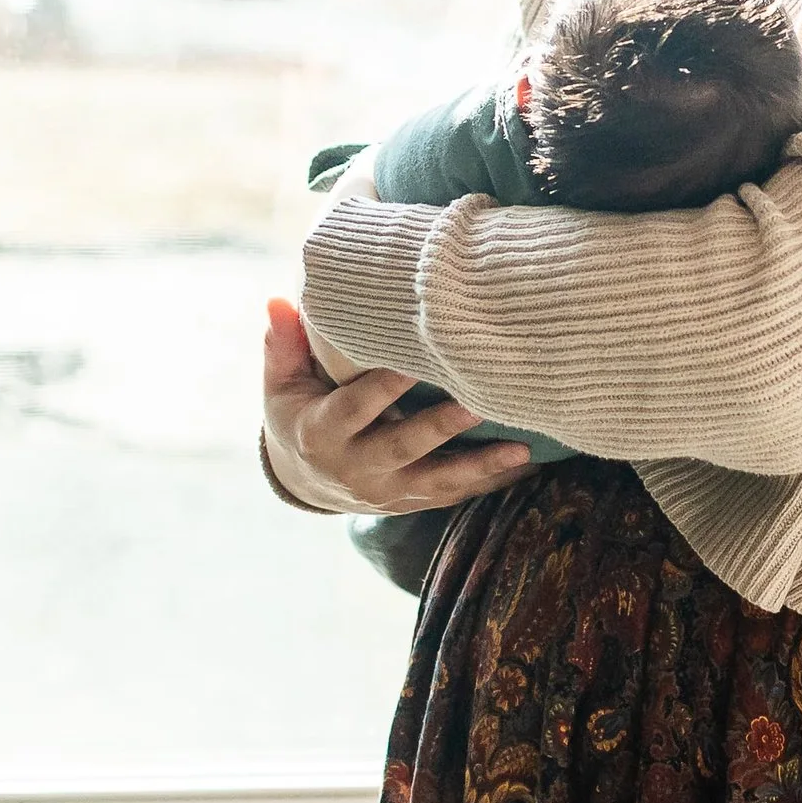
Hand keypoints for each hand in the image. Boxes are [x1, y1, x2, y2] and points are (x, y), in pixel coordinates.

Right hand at [262, 298, 535, 513]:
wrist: (305, 477)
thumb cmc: (298, 412)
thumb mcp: (281, 383)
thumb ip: (283, 344)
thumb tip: (277, 300)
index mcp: (320, 434)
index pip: (354, 408)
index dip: (382, 387)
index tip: (415, 360)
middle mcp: (354, 468)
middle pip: (401, 448)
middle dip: (440, 428)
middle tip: (478, 400)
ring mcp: (385, 492)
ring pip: (435, 482)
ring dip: (478, 467)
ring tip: (520, 448)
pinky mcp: (409, 502)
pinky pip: (451, 496)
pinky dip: (488, 482)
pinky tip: (524, 466)